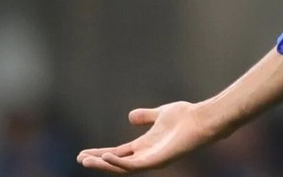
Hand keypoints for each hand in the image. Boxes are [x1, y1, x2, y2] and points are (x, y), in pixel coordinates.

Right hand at [77, 102, 217, 173]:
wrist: (202, 119)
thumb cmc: (185, 117)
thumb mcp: (159, 114)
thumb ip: (145, 117)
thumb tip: (129, 116)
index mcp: (145, 145)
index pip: (118, 153)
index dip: (101, 154)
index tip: (82, 153)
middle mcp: (146, 155)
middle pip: (117, 162)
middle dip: (98, 162)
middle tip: (80, 159)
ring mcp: (152, 159)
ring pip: (122, 168)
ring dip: (103, 165)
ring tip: (86, 160)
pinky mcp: (158, 161)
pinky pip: (134, 166)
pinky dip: (119, 163)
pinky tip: (106, 157)